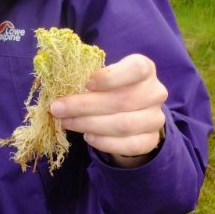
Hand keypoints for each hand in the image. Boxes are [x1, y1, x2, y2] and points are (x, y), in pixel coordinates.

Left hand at [50, 54, 166, 165]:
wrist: (133, 112)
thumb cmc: (112, 88)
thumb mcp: (103, 76)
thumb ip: (88, 80)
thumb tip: (59, 89)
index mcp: (145, 69)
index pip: (136, 69)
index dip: (111, 77)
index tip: (86, 83)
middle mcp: (155, 92)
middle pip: (122, 100)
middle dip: (85, 105)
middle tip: (59, 108)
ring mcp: (155, 118)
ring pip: (124, 124)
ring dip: (90, 124)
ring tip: (67, 122)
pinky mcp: (151, 139)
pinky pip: (129, 145)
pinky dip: (105, 142)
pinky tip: (87, 136)